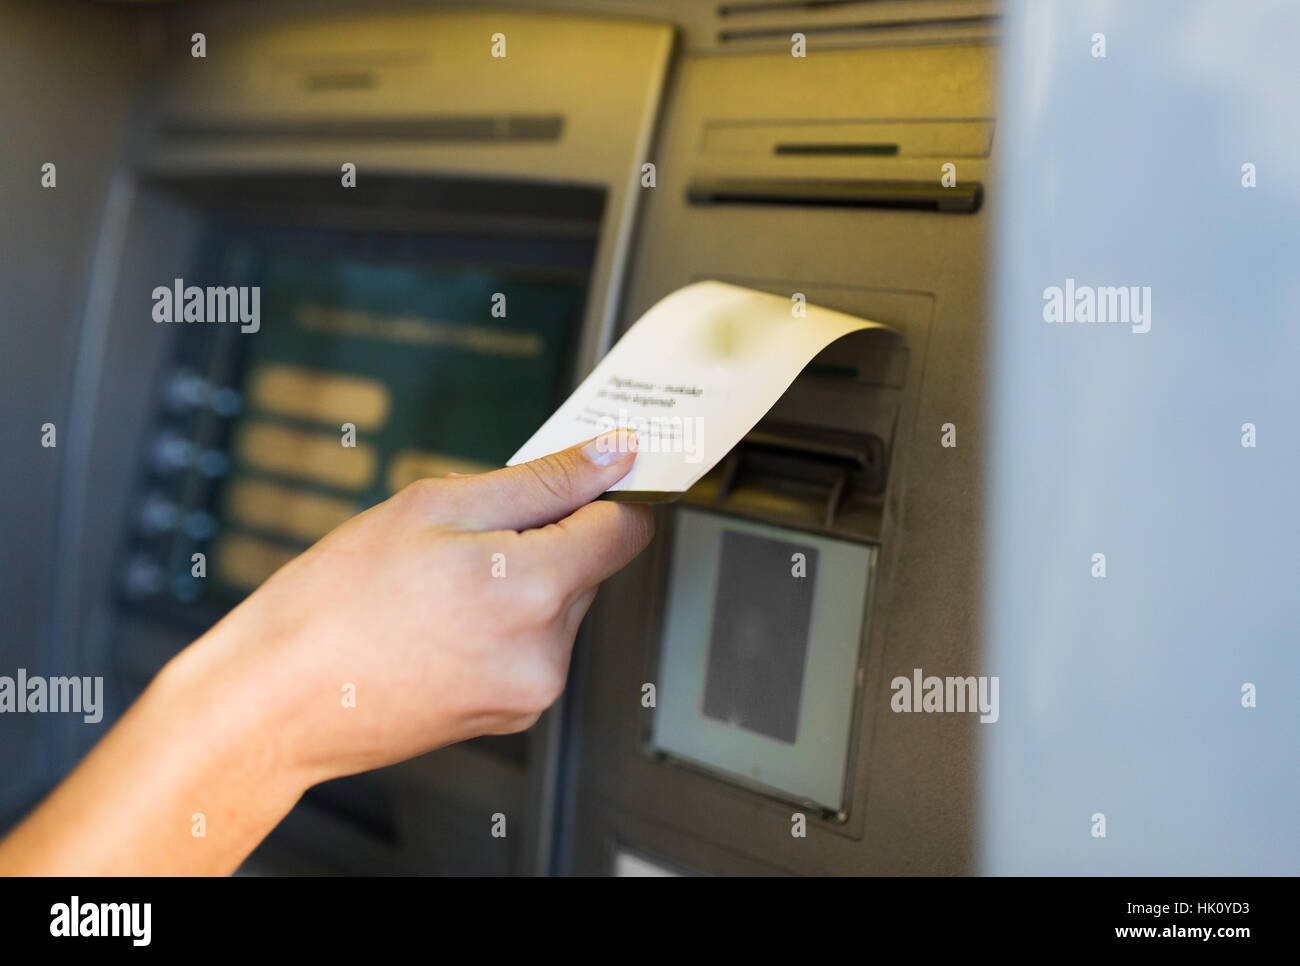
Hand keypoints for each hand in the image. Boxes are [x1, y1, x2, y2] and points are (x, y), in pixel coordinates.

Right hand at [167, 428, 652, 789]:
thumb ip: (541, 481)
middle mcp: (546, 652)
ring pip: (560, 607)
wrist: (276, 701)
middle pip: (589, 567)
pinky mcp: (512, 715)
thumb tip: (613, 456)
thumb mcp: (435, 506)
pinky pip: (533, 647)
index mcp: (534, 590)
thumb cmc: (334, 603)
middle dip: (543, 539)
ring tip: (440, 587)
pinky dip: (504, 624)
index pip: (626, 529)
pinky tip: (442, 622)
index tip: (582, 479)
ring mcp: (531, 691)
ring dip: (523, 582)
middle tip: (463, 537)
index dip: (605, 493)